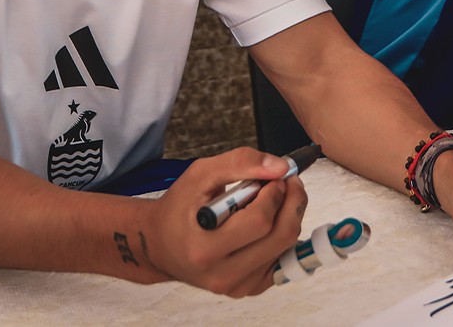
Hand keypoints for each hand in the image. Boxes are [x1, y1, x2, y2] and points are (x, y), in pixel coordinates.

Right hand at [139, 148, 306, 296]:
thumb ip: (240, 162)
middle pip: (280, 237)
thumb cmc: (179, 208)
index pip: (258, 222)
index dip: (274, 193)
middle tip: (288, 183)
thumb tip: (280, 166)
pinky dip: (283, 236)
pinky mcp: (248, 289)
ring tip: (276, 200)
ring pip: (286, 248)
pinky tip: (269, 223)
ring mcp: (237, 286)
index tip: (275, 177)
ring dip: (290, 217)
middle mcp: (221, 274)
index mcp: (204, 249)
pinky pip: (283, 260)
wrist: (160, 244)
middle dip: (292, 202)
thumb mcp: (200, 174)